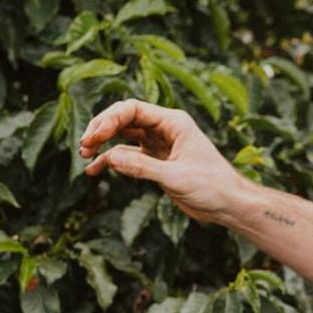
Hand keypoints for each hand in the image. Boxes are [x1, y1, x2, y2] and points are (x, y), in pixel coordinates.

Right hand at [79, 99, 246, 223]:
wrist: (228, 203)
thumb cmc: (212, 186)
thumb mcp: (177, 177)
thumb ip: (144, 167)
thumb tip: (110, 157)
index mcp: (174, 123)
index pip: (133, 109)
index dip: (109, 119)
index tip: (93, 138)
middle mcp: (165, 129)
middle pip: (124, 118)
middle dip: (102, 128)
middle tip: (84, 145)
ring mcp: (159, 144)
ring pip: (123, 135)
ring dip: (103, 142)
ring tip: (84, 155)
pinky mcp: (156, 161)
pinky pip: (127, 155)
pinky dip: (110, 160)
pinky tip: (94, 170)